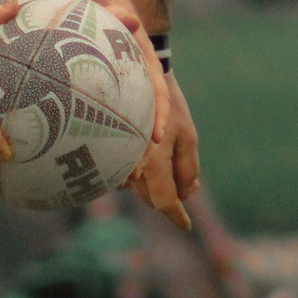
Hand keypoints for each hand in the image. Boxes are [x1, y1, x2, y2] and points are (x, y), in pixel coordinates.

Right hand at [127, 74, 201, 233]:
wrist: (132, 71)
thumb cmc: (164, 101)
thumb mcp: (186, 133)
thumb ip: (188, 168)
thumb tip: (187, 194)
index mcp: (152, 162)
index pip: (164, 202)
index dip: (176, 216)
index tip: (186, 226)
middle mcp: (129, 166)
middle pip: (151, 197)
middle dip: (169, 196)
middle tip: (189, 187)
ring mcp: (115, 159)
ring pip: (138, 187)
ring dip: (154, 183)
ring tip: (170, 162)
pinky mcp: (107, 151)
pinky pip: (125, 173)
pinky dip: (139, 170)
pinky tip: (150, 153)